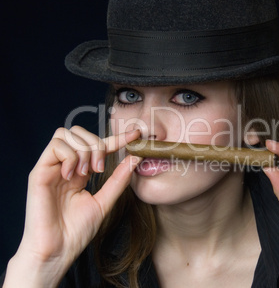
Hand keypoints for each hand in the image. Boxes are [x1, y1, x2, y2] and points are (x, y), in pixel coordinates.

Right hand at [4, 126, 140, 286]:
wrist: (57, 250)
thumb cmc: (77, 231)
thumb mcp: (104, 202)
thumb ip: (118, 180)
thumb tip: (135, 159)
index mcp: (81, 172)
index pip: (99, 147)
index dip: (117, 138)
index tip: (135, 135)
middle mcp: (66, 166)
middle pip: (80, 133)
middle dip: (96, 144)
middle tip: (100, 168)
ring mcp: (52, 168)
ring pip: (67, 134)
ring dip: (83, 150)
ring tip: (86, 173)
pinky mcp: (39, 171)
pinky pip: (55, 146)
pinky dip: (69, 156)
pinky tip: (72, 175)